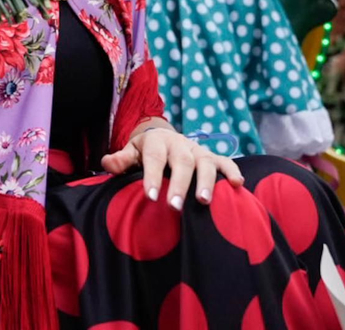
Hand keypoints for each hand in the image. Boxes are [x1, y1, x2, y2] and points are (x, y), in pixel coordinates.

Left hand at [99, 125, 242, 208]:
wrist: (163, 137)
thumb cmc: (145, 152)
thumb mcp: (131, 152)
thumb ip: (120, 160)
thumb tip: (107, 164)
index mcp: (156, 142)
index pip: (154, 158)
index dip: (152, 176)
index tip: (151, 197)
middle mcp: (179, 144)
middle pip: (181, 162)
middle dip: (179, 184)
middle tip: (175, 207)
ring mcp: (197, 150)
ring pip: (204, 162)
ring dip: (205, 181)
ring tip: (203, 201)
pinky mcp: (212, 157)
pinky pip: (225, 161)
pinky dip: (232, 170)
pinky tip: (237, 185)